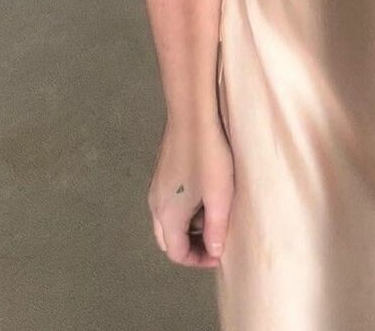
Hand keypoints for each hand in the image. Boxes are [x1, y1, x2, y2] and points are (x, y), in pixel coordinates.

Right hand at [148, 114, 233, 265]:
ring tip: (213, 215)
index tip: (220, 253)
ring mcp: (155, 186)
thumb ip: (216, 229)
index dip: (198, 260)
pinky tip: (204, 192)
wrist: (191, 115)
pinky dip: (185, 209)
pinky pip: (169, 202)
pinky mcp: (161, 171)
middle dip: (191, 245)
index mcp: (167, 217)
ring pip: (168, 221)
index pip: (177, 254)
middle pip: (169, 239)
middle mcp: (155, 205)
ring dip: (189, 227)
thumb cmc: (208, 157)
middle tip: (215, 238)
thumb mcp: (219, 197)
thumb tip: (214, 251)